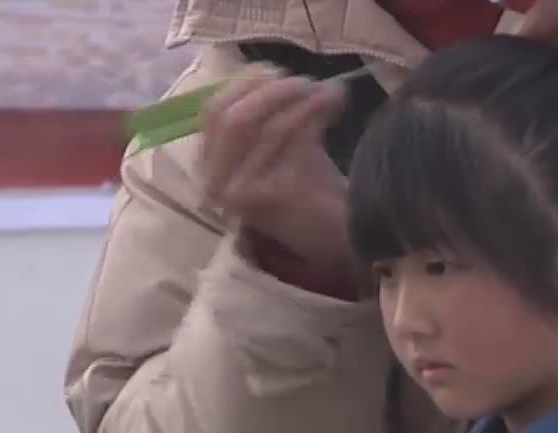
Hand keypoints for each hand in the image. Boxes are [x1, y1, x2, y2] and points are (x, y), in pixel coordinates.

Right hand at [201, 76, 352, 275]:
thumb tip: (271, 71)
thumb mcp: (279, 146)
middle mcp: (214, 184)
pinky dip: (312, 111)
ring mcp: (235, 192)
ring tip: (328, 92)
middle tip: (304, 82)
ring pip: (260, 123)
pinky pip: (283, 135)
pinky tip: (335, 104)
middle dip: (269, 90)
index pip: (211, 112)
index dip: (243, 84)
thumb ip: (263, 115)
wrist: (347, 235)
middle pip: (227, 115)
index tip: (276, 71)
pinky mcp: (262, 194)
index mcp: (212, 170)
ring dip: (298, 98)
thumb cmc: (311, 191)